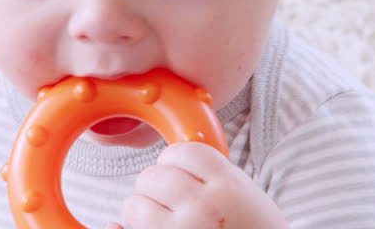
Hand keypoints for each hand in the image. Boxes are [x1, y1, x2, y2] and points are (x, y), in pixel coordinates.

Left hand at [106, 142, 287, 228]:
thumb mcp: (244, 193)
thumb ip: (212, 174)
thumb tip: (169, 162)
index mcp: (227, 184)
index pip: (182, 152)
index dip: (174, 160)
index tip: (176, 172)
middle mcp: (204, 206)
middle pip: (154, 176)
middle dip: (155, 185)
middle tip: (167, 198)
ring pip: (136, 204)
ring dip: (141, 209)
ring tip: (159, 217)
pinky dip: (130, 228)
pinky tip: (144, 227)